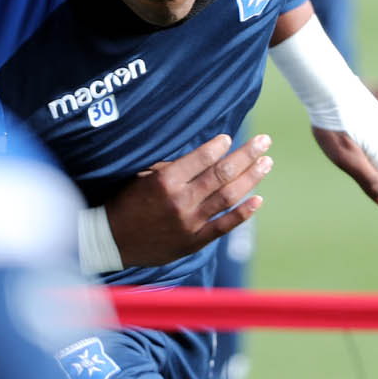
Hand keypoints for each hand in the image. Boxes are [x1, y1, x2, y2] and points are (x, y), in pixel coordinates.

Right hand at [106, 134, 272, 267]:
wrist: (111, 240)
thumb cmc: (125, 203)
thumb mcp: (142, 177)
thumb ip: (172, 168)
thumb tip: (204, 155)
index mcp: (165, 181)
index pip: (201, 159)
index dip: (218, 146)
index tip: (229, 137)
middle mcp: (180, 200)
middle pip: (222, 174)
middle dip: (246, 155)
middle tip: (264, 141)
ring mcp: (189, 222)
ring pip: (228, 196)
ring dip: (251, 178)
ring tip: (266, 163)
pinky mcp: (194, 241)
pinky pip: (224, 225)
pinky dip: (242, 213)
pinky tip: (258, 199)